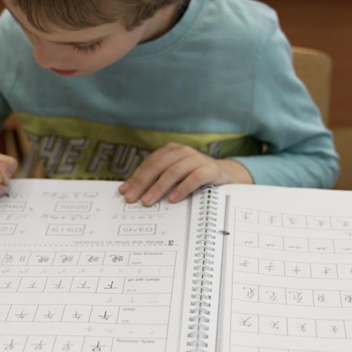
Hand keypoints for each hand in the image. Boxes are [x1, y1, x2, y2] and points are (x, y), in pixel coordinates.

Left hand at [118, 142, 252, 205]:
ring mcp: (198, 159)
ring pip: (174, 171)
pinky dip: (183, 188)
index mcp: (171, 150)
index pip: (149, 163)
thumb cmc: (195, 176)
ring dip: (159, 187)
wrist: (226, 175)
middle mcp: (183, 151)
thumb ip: (157, 179)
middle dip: (143, 183)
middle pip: (158, 166)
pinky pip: (195, 177)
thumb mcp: (175, 176)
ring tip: (149, 201)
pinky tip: (173, 199)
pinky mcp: (211, 169)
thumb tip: (132, 192)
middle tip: (133, 198)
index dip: (135, 177)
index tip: (124, 191)